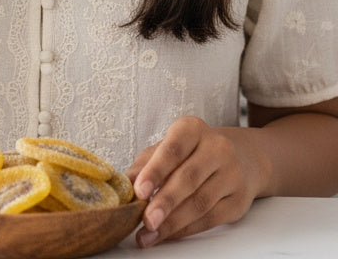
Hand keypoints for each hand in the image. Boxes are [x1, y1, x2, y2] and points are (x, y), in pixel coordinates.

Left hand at [126, 116, 267, 247]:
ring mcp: (232, 174)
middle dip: (164, 202)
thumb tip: (124, 185)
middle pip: (188, 178)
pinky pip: (211, 219)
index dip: (155, 172)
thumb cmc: (190, 152)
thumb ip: (144, 164)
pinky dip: (187, 229)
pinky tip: (170, 234)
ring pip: (201, 202)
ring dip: (173, 222)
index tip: (138, 191)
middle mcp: (217, 148)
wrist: (239, 158)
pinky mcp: (239, 200)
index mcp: (192, 129)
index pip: (172, 150)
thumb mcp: (165, 148)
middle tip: (146, 220)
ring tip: (151, 234)